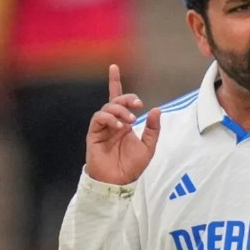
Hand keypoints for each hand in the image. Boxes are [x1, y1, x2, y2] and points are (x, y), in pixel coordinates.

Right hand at [86, 64, 160, 184]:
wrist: (119, 182)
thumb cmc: (131, 167)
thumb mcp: (148, 147)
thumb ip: (153, 128)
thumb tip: (156, 109)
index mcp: (124, 123)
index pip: (118, 99)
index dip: (115, 82)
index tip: (114, 67)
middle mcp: (112, 123)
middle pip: (115, 101)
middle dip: (126, 99)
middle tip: (138, 104)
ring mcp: (102, 129)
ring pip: (107, 108)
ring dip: (119, 110)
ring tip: (130, 121)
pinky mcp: (94, 135)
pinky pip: (98, 119)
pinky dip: (109, 118)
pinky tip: (119, 126)